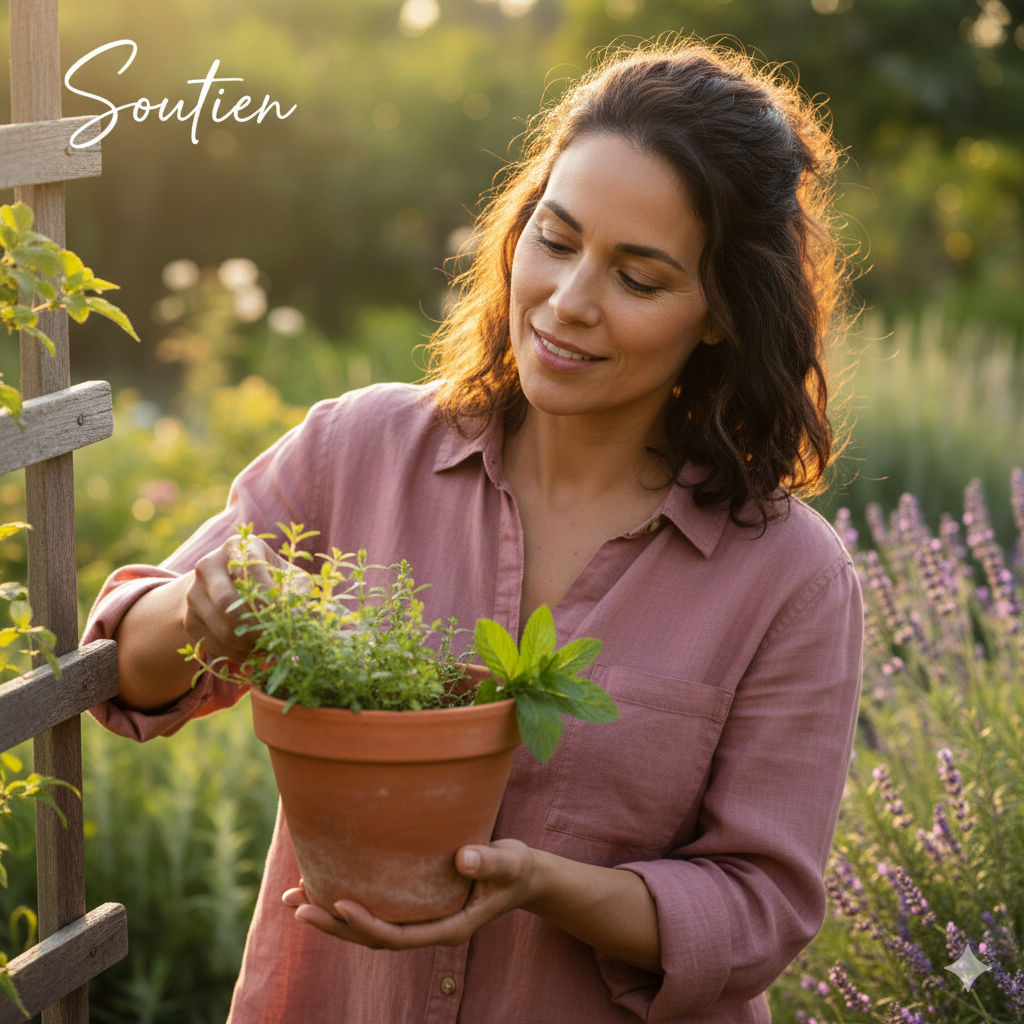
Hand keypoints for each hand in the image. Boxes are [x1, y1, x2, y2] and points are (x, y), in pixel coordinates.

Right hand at [184, 534, 299, 661]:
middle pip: (227, 602)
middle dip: (256, 626)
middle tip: (277, 639)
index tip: (287, 617)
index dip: (270, 600)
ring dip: (249, 644)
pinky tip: (254, 650)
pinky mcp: (189, 618)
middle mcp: (209, 564)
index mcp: (238, 546)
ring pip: (222, 628)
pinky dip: (237, 654)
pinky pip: (214, 644)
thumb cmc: (271, 578)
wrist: (230, 586)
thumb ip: (298, 590)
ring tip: (270, 647)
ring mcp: (194, 592)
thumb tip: (299, 617)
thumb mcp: (287, 575)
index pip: (251, 574)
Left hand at [281, 839, 537, 949]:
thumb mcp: (509, 863)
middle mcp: (427, 929)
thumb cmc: (515, 868)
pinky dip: (347, 901)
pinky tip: (324, 883)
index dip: (367, 924)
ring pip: (368, 927)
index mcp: (448, 928)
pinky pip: (376, 910)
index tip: (340, 904)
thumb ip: (489, 861)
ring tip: (293, 898)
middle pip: (373, 937)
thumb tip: (463, 857)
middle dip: (332, 925)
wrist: (521, 875)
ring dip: (330, 916)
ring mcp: (419, 920)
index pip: (398, 935)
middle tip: (296, 905)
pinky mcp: (414, 905)